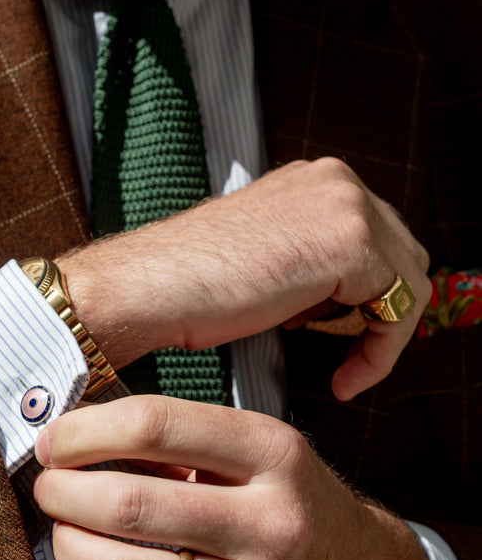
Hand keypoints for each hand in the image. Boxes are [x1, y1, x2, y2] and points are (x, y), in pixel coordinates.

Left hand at [33, 395, 434, 559]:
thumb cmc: (298, 506)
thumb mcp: (263, 452)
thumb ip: (187, 441)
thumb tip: (85, 442)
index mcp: (274, 455)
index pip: (159, 424)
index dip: (87, 431)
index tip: (57, 440)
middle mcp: (271, 524)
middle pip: (133, 504)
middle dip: (66, 493)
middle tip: (50, 488)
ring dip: (73, 551)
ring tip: (65, 536)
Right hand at [59, 158, 430, 400]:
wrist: (151, 288)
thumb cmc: (192, 287)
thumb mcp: (265, 261)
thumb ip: (307, 260)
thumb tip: (335, 294)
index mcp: (314, 181)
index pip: (377, 239)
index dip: (366, 297)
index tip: (340, 339)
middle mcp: (337, 180)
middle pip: (403, 256)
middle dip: (378, 309)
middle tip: (342, 351)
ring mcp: (346, 205)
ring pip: (409, 282)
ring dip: (380, 334)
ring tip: (341, 368)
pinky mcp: (351, 242)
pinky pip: (401, 308)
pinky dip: (380, 354)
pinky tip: (345, 379)